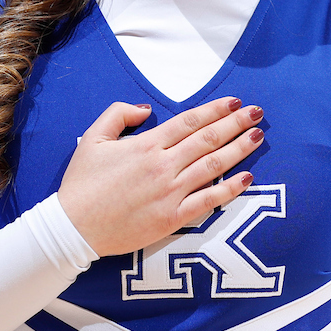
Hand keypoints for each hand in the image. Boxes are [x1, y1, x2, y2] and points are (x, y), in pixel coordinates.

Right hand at [58, 97, 265, 256]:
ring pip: (213, 165)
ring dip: (239, 149)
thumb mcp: (92, 138)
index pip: (190, 121)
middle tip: (258, 113)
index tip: (235, 102)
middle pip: (208, 139)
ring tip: (258, 136)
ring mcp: (170, 193)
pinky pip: (208, 201)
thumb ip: (119, 114)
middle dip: (236, 123)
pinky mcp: (172, 218)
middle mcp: (163, 166)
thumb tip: (147, 110)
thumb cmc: (82, 184)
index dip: (215, 110)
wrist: (73, 228)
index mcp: (146, 145)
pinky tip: (247, 178)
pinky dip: (229, 189)